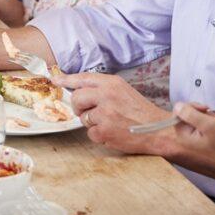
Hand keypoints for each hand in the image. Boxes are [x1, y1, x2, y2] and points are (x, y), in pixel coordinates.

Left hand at [52, 70, 170, 154]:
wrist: (158, 130)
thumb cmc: (140, 112)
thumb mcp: (123, 91)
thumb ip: (103, 89)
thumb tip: (80, 91)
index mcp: (112, 83)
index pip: (83, 78)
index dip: (66, 79)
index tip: (55, 80)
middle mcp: (106, 95)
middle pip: (76, 98)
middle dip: (79, 107)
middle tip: (90, 112)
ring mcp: (104, 113)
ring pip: (82, 117)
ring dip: (92, 123)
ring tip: (110, 123)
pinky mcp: (104, 130)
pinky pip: (90, 133)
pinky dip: (99, 135)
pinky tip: (113, 133)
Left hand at [172, 102, 214, 166]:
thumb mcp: (208, 125)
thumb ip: (191, 115)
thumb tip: (177, 105)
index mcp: (182, 134)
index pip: (178, 111)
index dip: (191, 106)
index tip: (205, 109)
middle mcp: (185, 135)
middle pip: (188, 113)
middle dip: (204, 112)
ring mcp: (193, 135)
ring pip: (198, 115)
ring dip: (211, 116)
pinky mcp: (202, 134)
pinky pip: (204, 121)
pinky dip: (214, 120)